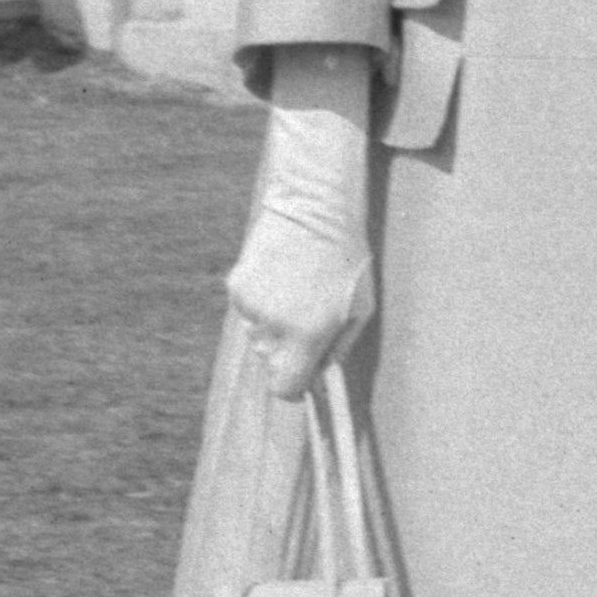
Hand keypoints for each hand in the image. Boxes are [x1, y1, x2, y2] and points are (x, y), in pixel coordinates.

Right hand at [232, 50, 378, 398]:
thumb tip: (318, 376)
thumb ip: (338, 350)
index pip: (285, 389)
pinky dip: (261, 303)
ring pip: (258, 336)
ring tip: (296, 290)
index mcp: (308, 335)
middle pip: (272, 362)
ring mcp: (251, 307)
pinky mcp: (236, 287)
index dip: (296, 385)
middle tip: (308, 316)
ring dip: (274, 325)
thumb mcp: (361, 310)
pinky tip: (280, 276)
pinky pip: (248, 312)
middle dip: (288, 349)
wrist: (314, 207)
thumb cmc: (347, 261)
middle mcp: (274, 327)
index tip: (305, 371)